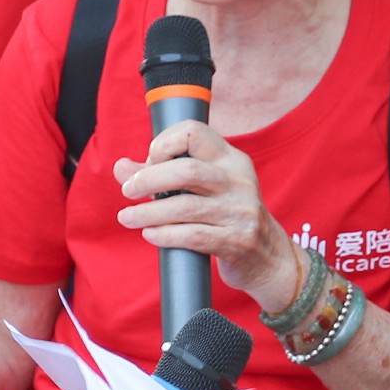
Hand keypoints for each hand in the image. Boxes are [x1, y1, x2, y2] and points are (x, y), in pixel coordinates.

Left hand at [113, 123, 295, 310]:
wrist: (269, 258)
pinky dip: (165, 235)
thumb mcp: (204, 189)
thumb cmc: (228, 216)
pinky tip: (150, 234)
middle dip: (148, 179)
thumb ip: (161, 175)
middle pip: (185, 170)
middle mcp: (239, 181)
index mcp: (231, 159)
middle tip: (128, 191)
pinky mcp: (236, 241)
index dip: (164, 144)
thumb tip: (121, 167)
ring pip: (184, 207)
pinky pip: (193, 236)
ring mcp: (241, 212)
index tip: (150, 162)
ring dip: (148, 212)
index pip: (194, 132)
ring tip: (127, 217)